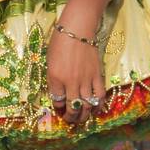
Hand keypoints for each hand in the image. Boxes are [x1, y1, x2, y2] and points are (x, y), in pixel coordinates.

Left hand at [48, 11, 105, 127]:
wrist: (78, 29)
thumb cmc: (60, 42)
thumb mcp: (49, 62)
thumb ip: (53, 79)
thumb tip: (58, 94)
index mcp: (55, 78)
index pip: (57, 101)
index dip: (58, 108)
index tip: (60, 109)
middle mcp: (70, 82)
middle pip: (72, 108)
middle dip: (70, 117)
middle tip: (70, 119)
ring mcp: (85, 80)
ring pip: (86, 106)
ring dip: (84, 116)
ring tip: (81, 119)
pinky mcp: (97, 76)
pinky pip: (99, 96)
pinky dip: (98, 106)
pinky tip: (96, 111)